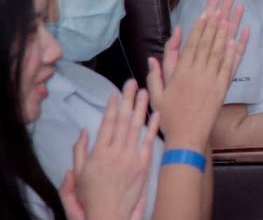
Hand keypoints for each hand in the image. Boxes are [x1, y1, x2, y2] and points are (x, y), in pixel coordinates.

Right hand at [62, 81, 158, 219]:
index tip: (116, 93)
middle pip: (123, 121)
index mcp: (99, 153)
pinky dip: (152, 127)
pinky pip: (149, 142)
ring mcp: (131, 158)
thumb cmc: (91, 195)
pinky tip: (156, 114)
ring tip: (144, 92)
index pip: (107, 123)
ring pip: (136, 127)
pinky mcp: (143, 165)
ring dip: (141, 108)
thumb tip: (83, 131)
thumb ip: (79, 151)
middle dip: (128, 100)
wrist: (108, 214)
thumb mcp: (78, 173)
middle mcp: (116, 152)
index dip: (112, 106)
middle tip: (132, 83)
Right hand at [148, 0, 247, 149]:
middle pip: (210, 40)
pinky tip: (242, 36)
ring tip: (236, 10)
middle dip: (218, 18)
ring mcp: (212, 79)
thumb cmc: (168, 117)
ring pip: (222, 49)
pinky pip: (231, 65)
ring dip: (230, 28)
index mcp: (181, 73)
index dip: (201, 25)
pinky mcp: (223, 87)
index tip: (208, 9)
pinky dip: (237, 50)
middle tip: (226, 1)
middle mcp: (198, 73)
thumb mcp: (155, 95)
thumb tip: (153, 56)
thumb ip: (155, 74)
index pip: (193, 44)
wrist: (187, 137)